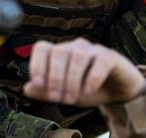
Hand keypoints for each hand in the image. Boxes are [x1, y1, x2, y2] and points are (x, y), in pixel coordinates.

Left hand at [23, 38, 145, 106]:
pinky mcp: (110, 57)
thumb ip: (45, 91)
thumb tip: (27, 88)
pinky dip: (92, 77)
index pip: (42, 48)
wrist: (118, 91)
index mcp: (60, 53)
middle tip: (57, 98)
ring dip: (72, 79)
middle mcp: (74, 47)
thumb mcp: (64, 93)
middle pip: (59, 51)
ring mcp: (93, 50)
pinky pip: (100, 61)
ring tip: (72, 98)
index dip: (37, 64)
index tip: (38, 84)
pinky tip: (89, 90)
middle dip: (55, 77)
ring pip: (78, 56)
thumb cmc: (88, 88)